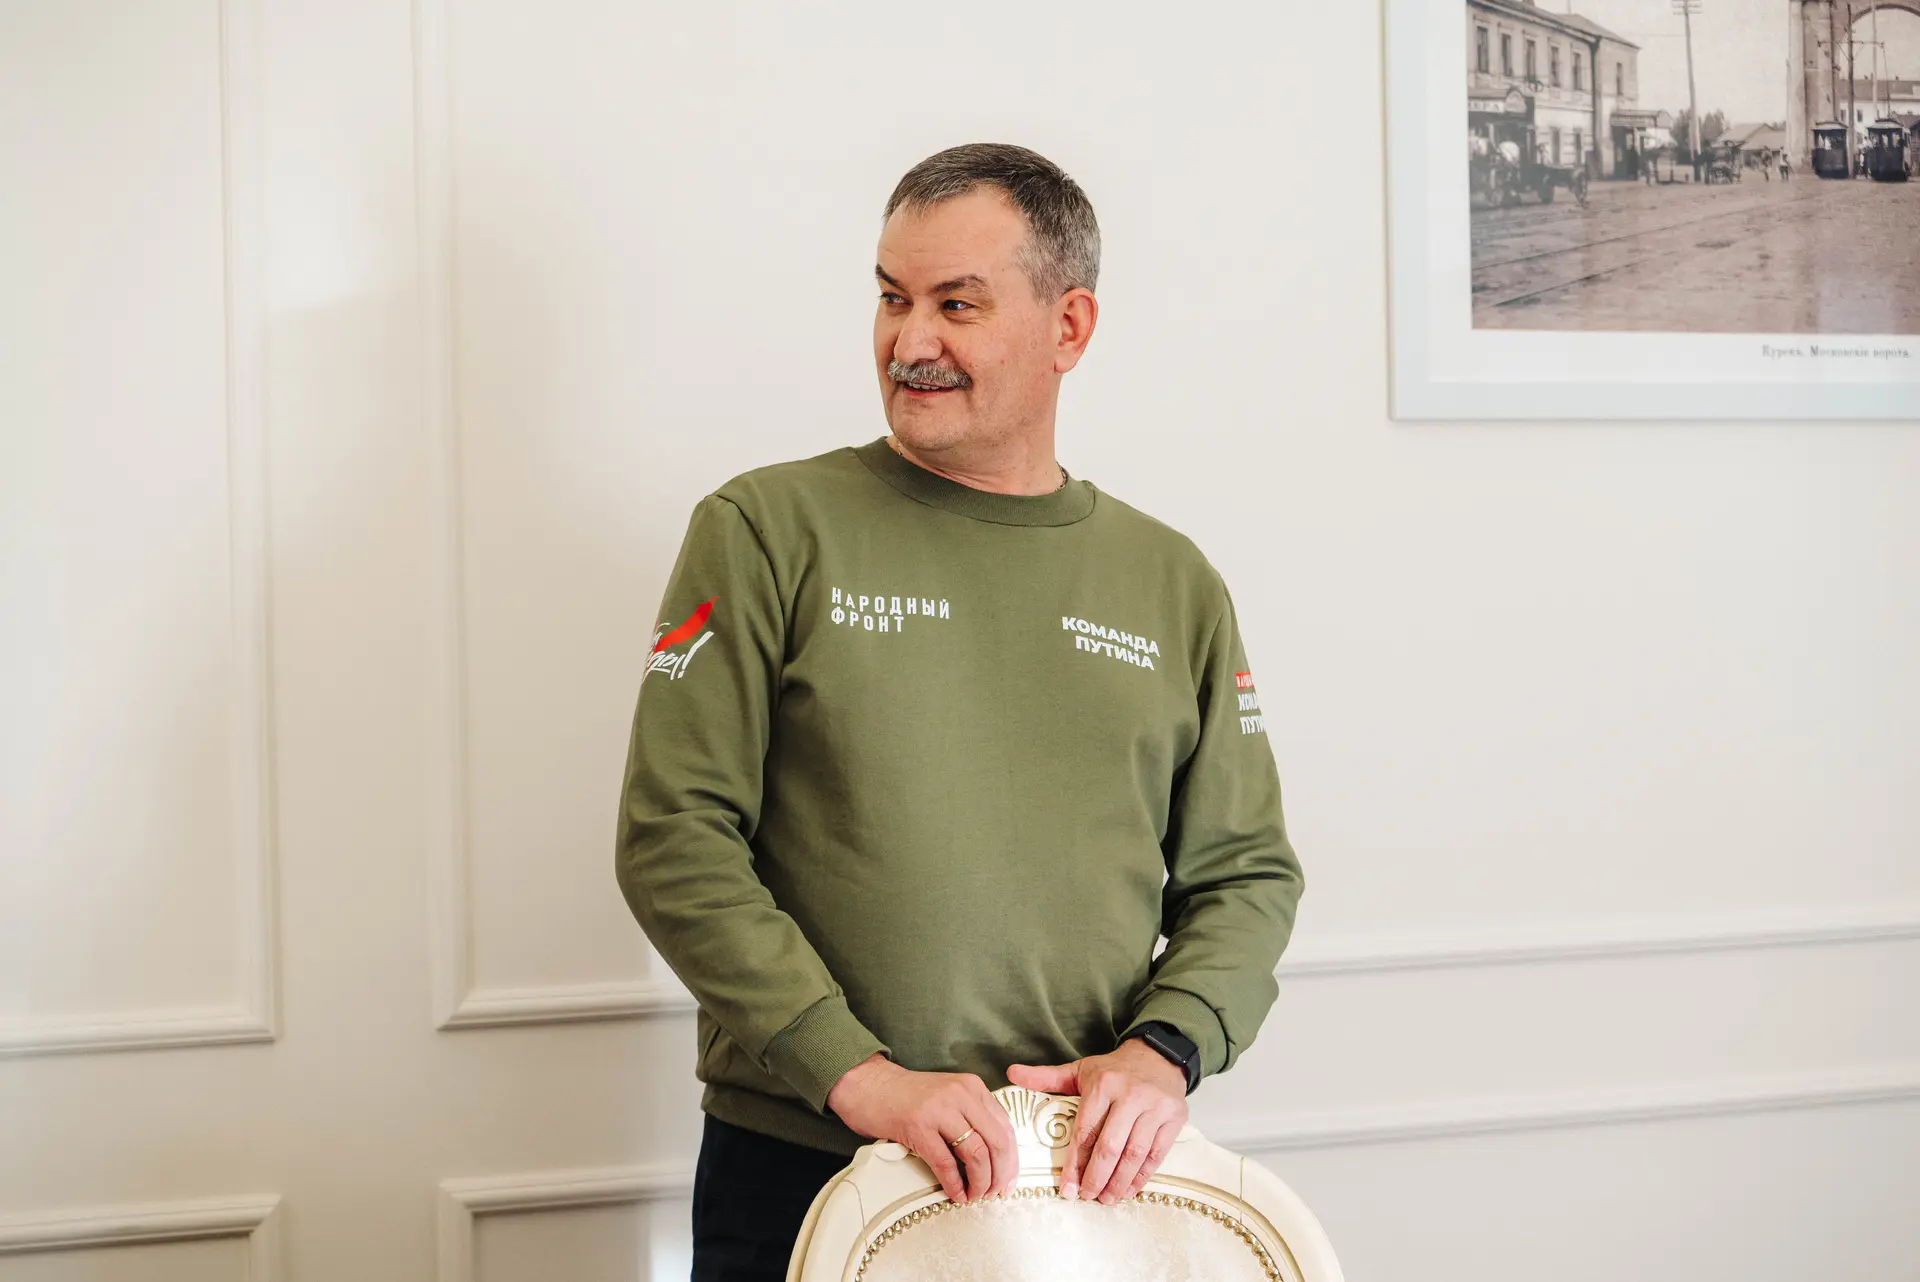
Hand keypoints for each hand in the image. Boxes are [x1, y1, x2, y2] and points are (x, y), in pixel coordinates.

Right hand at [826, 1054, 1017, 1204]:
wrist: (869, 1085)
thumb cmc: (907, 1095)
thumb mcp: (948, 1096)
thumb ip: (971, 1116)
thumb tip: (994, 1157)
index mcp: (972, 1087)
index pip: (1005, 1127)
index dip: (1012, 1160)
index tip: (1009, 1180)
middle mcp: (960, 1095)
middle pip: (997, 1143)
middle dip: (1000, 1175)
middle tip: (996, 1193)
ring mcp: (939, 1110)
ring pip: (976, 1155)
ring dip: (980, 1183)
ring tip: (976, 1196)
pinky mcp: (918, 1127)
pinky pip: (945, 1164)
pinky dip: (954, 1185)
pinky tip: (956, 1194)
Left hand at [1006, 1041, 1187, 1203]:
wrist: (1159, 1056)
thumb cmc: (1115, 1070)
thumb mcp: (1081, 1070)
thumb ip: (1046, 1077)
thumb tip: (1010, 1074)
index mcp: (1103, 1084)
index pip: (1085, 1131)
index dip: (1074, 1164)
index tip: (1066, 1188)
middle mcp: (1130, 1095)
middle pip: (1110, 1146)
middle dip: (1096, 1178)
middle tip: (1087, 1197)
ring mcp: (1155, 1107)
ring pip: (1134, 1154)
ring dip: (1119, 1182)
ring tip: (1107, 1199)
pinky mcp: (1174, 1118)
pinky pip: (1157, 1154)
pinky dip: (1142, 1176)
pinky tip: (1129, 1189)